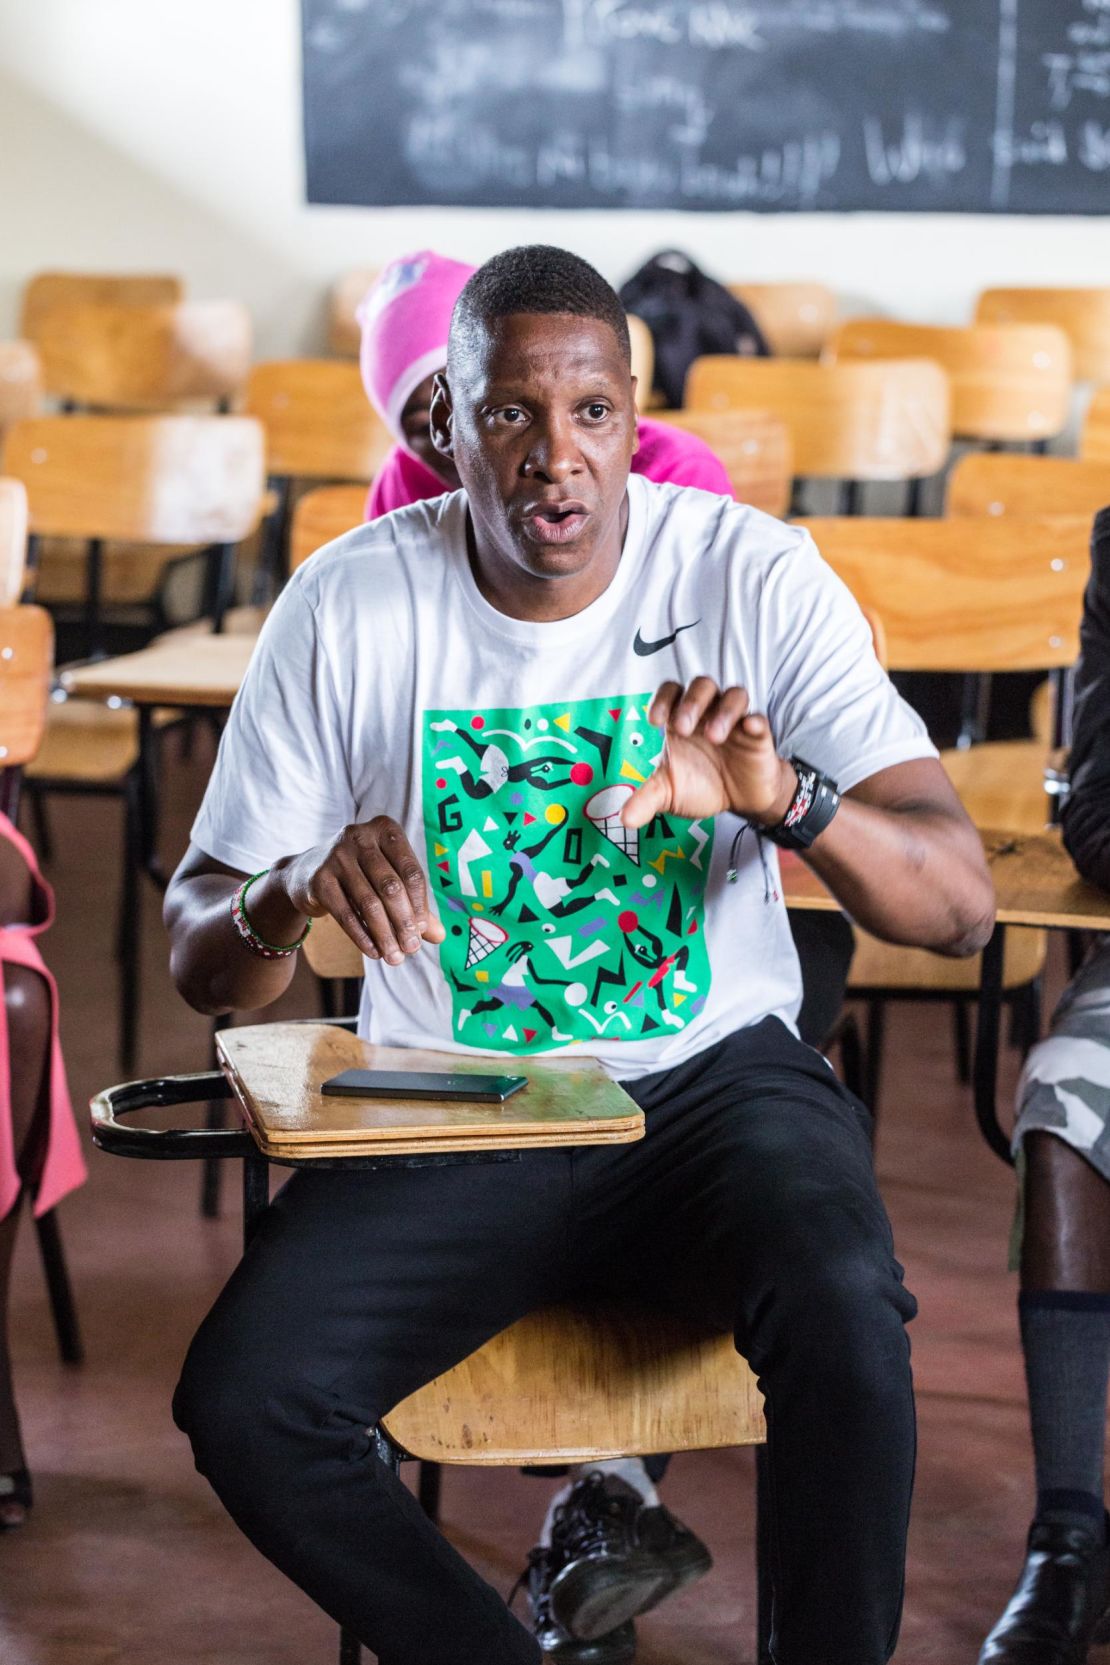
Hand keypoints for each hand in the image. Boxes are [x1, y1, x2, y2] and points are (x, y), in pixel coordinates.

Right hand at [277, 817, 444, 966]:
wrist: (307, 873)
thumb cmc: (360, 876)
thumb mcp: (388, 882)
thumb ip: (415, 905)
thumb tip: (440, 935)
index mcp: (385, 830)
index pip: (411, 871)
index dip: (420, 905)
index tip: (422, 931)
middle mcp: (360, 836)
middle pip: (391, 887)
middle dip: (404, 923)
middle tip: (411, 949)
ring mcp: (337, 855)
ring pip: (369, 903)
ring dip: (385, 935)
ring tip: (395, 958)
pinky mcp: (319, 878)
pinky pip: (345, 913)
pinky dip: (362, 936)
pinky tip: (374, 952)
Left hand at [621, 679, 796, 830]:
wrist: (739, 801)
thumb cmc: (702, 785)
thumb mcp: (669, 794)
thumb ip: (646, 801)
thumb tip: (624, 820)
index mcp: (682, 720)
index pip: (671, 692)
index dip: (662, 699)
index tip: (655, 722)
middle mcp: (708, 714)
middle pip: (702, 686)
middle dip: (691, 703)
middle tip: (684, 728)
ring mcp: (735, 722)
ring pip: (734, 695)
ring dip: (723, 711)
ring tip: (714, 736)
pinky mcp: (758, 735)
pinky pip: (759, 718)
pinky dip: (754, 721)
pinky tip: (749, 727)